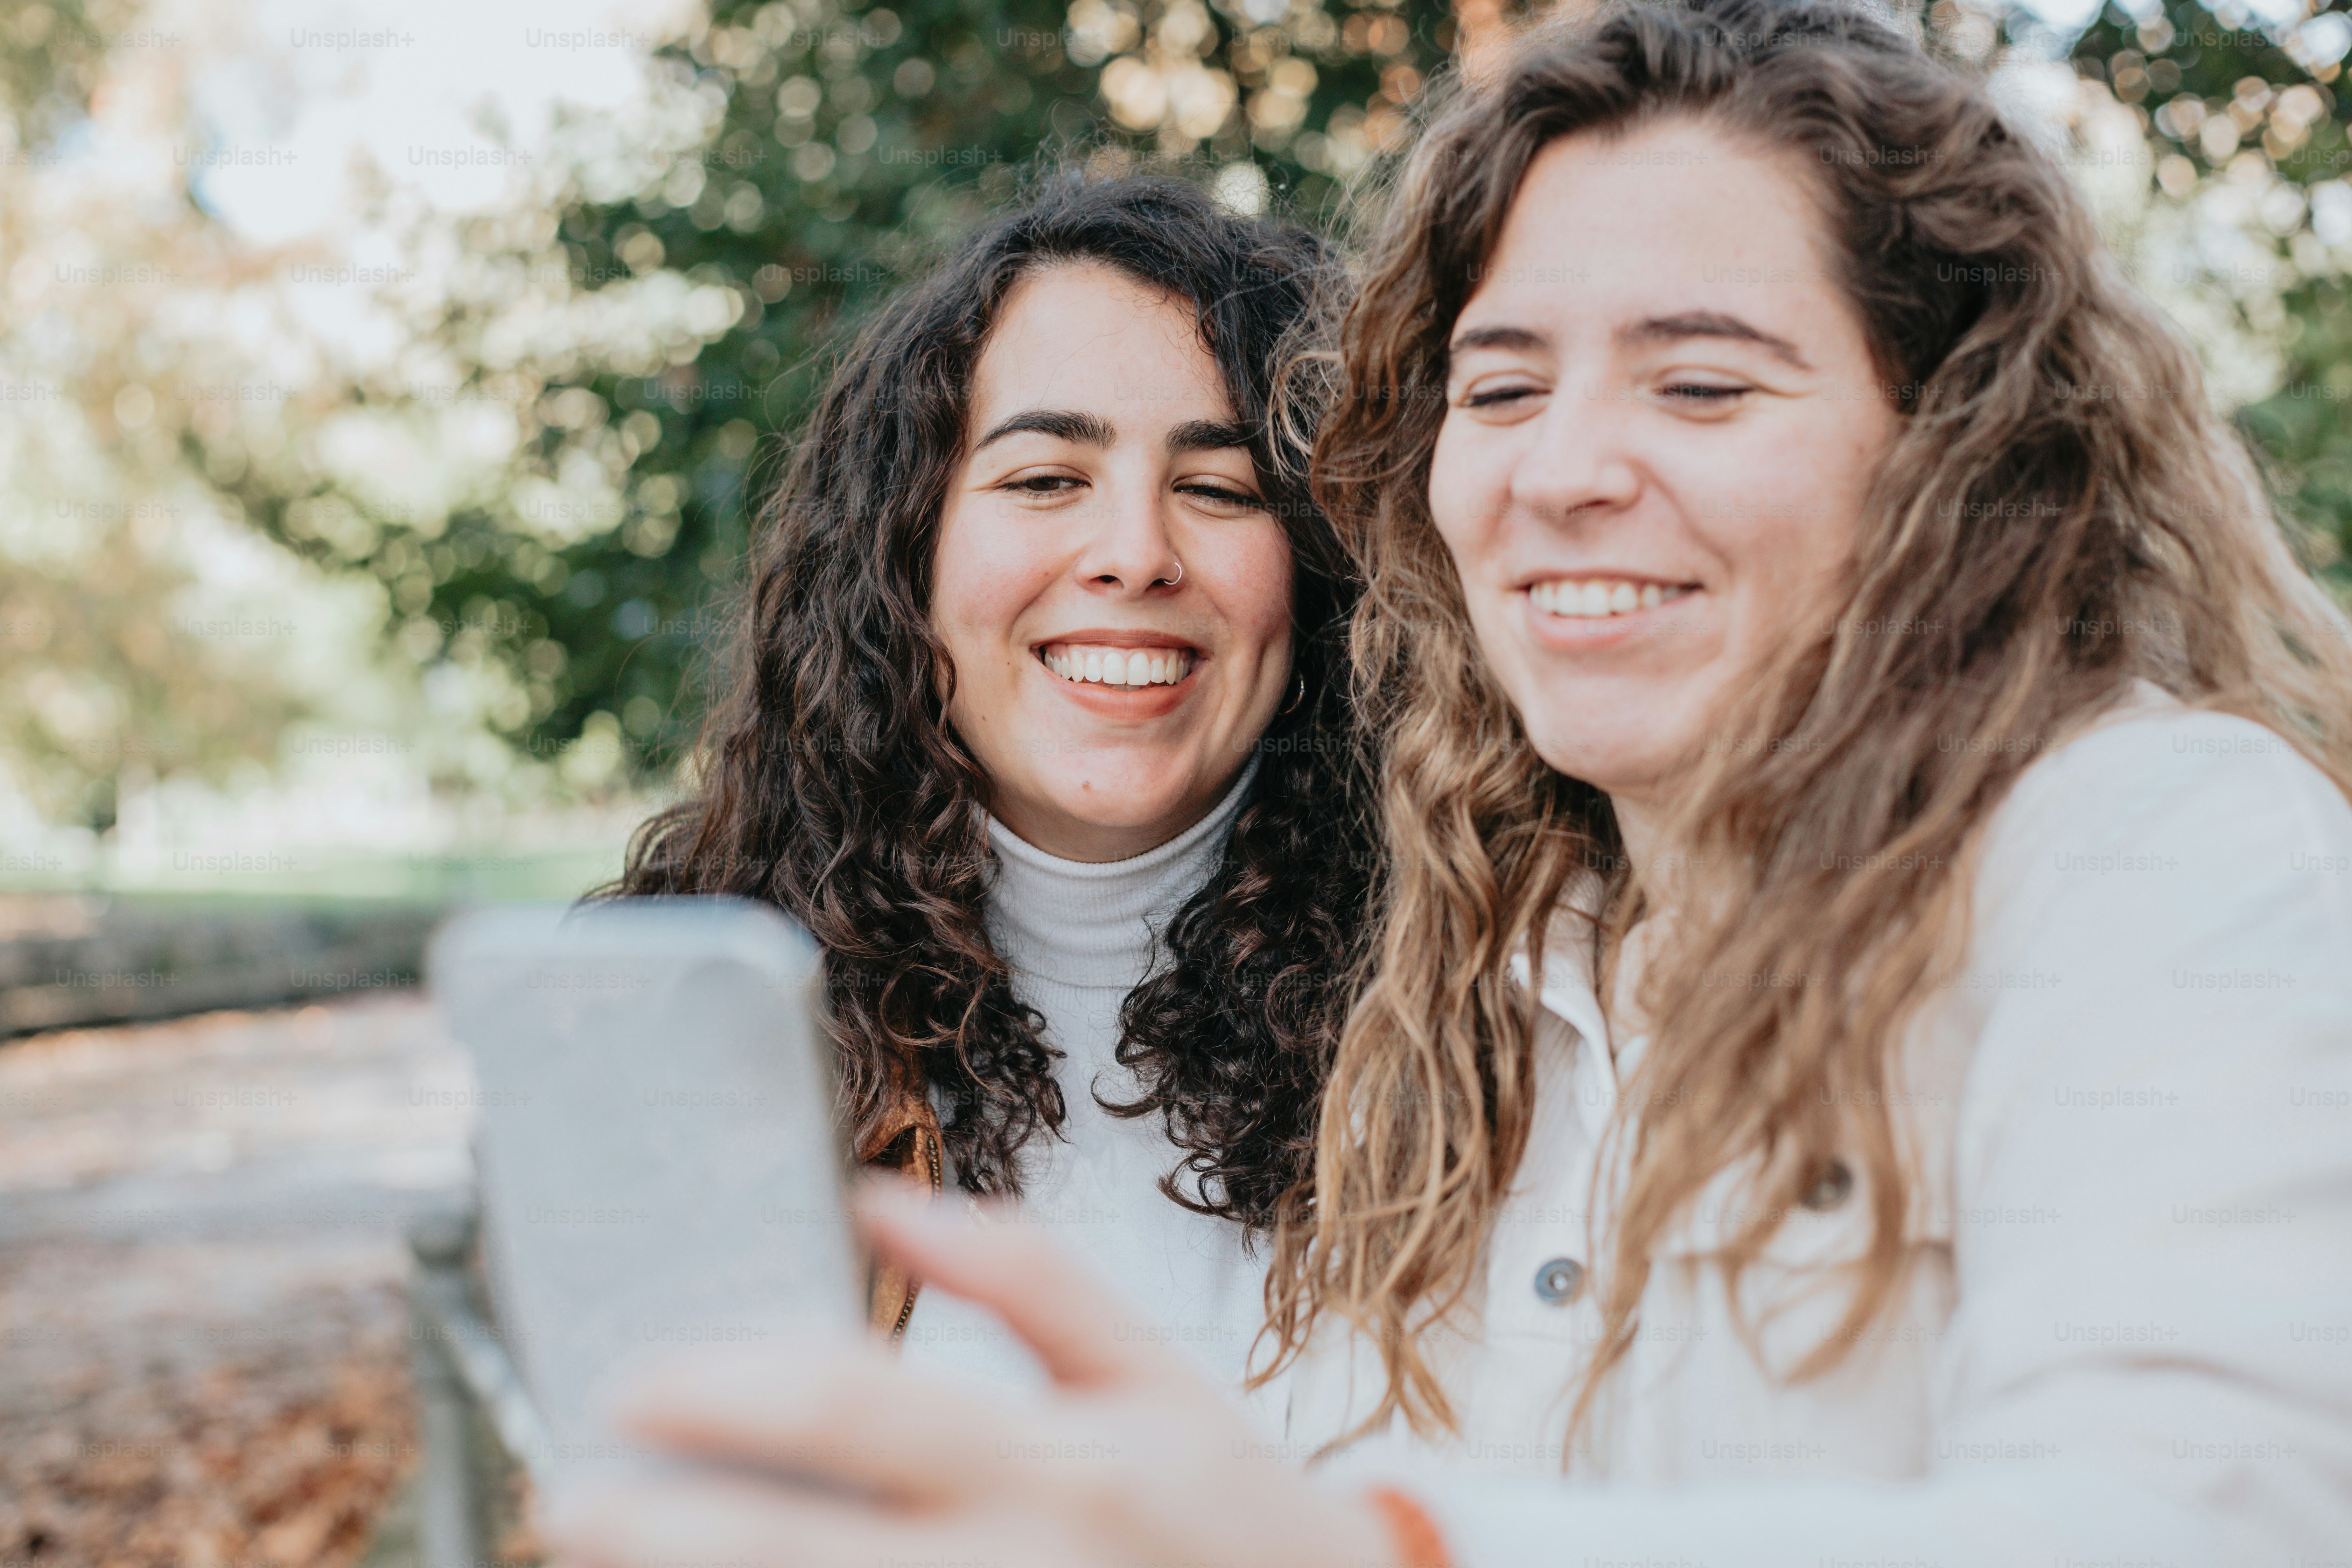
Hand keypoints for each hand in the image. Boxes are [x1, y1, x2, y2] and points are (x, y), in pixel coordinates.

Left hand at [538, 1177, 1396, 1567]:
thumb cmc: (1230, 1514)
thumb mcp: (1153, 1376)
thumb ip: (1025, 1276)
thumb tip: (881, 1197)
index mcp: (1064, 1460)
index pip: (859, 1410)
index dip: (729, 1393)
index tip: (634, 1383)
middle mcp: (1024, 1566)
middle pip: (805, 1551)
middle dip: (666, 1533)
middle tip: (566, 1504)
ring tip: (612, 1562)